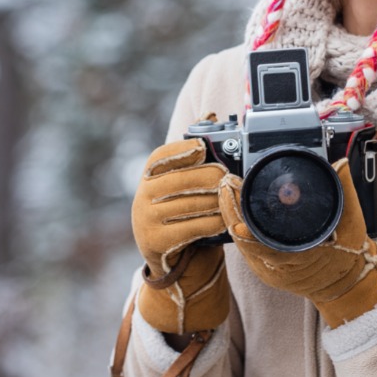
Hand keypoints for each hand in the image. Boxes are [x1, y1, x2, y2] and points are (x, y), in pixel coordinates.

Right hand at [132, 138, 229, 333]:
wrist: (171, 260)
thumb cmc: (182, 213)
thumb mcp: (183, 183)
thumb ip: (194, 153)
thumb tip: (209, 116)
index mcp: (148, 177)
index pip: (161, 156)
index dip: (181, 149)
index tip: (202, 147)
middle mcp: (142, 196)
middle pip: (182, 179)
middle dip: (211, 177)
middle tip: (231, 177)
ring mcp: (146, 219)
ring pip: (191, 204)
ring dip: (218, 201)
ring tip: (234, 197)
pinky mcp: (156, 241)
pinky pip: (193, 227)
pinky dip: (214, 222)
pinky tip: (226, 220)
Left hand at [219, 158, 376, 327]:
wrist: (346, 282)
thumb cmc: (348, 254)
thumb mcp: (351, 221)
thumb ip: (345, 190)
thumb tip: (339, 163)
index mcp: (297, 259)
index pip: (261, 246)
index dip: (246, 228)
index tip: (236, 207)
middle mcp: (277, 267)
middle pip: (244, 239)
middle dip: (232, 210)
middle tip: (228, 183)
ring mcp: (267, 269)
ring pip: (240, 241)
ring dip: (232, 214)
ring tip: (228, 188)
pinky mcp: (263, 266)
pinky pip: (245, 245)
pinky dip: (238, 224)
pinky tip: (234, 206)